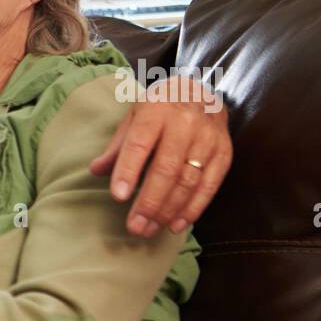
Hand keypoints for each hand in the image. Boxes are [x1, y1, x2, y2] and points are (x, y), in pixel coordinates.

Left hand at [90, 74, 231, 237]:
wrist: (202, 90)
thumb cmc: (160, 108)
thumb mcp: (134, 116)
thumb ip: (118, 146)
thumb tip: (96, 171)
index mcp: (157, 111)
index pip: (140, 144)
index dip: (128, 171)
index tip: (118, 196)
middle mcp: (185, 123)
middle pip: (166, 169)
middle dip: (149, 202)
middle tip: (135, 227)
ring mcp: (208, 138)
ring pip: (188, 181)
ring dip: (168, 210)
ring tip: (149, 229)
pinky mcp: (224, 153)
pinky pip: (209, 186)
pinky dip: (192, 209)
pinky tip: (175, 224)